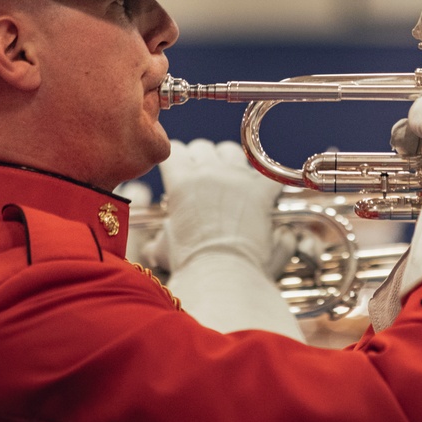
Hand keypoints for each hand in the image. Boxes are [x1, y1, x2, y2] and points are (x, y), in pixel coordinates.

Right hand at [154, 139, 281, 271]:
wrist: (222, 273)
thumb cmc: (191, 264)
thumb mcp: (165, 250)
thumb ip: (160, 241)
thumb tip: (153, 248)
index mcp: (180, 181)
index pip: (175, 152)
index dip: (178, 160)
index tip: (180, 171)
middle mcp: (208, 172)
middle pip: (203, 147)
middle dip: (203, 159)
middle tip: (205, 178)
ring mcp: (236, 178)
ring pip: (232, 151)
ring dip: (231, 162)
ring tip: (232, 180)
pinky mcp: (261, 191)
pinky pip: (268, 173)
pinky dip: (266, 180)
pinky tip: (264, 192)